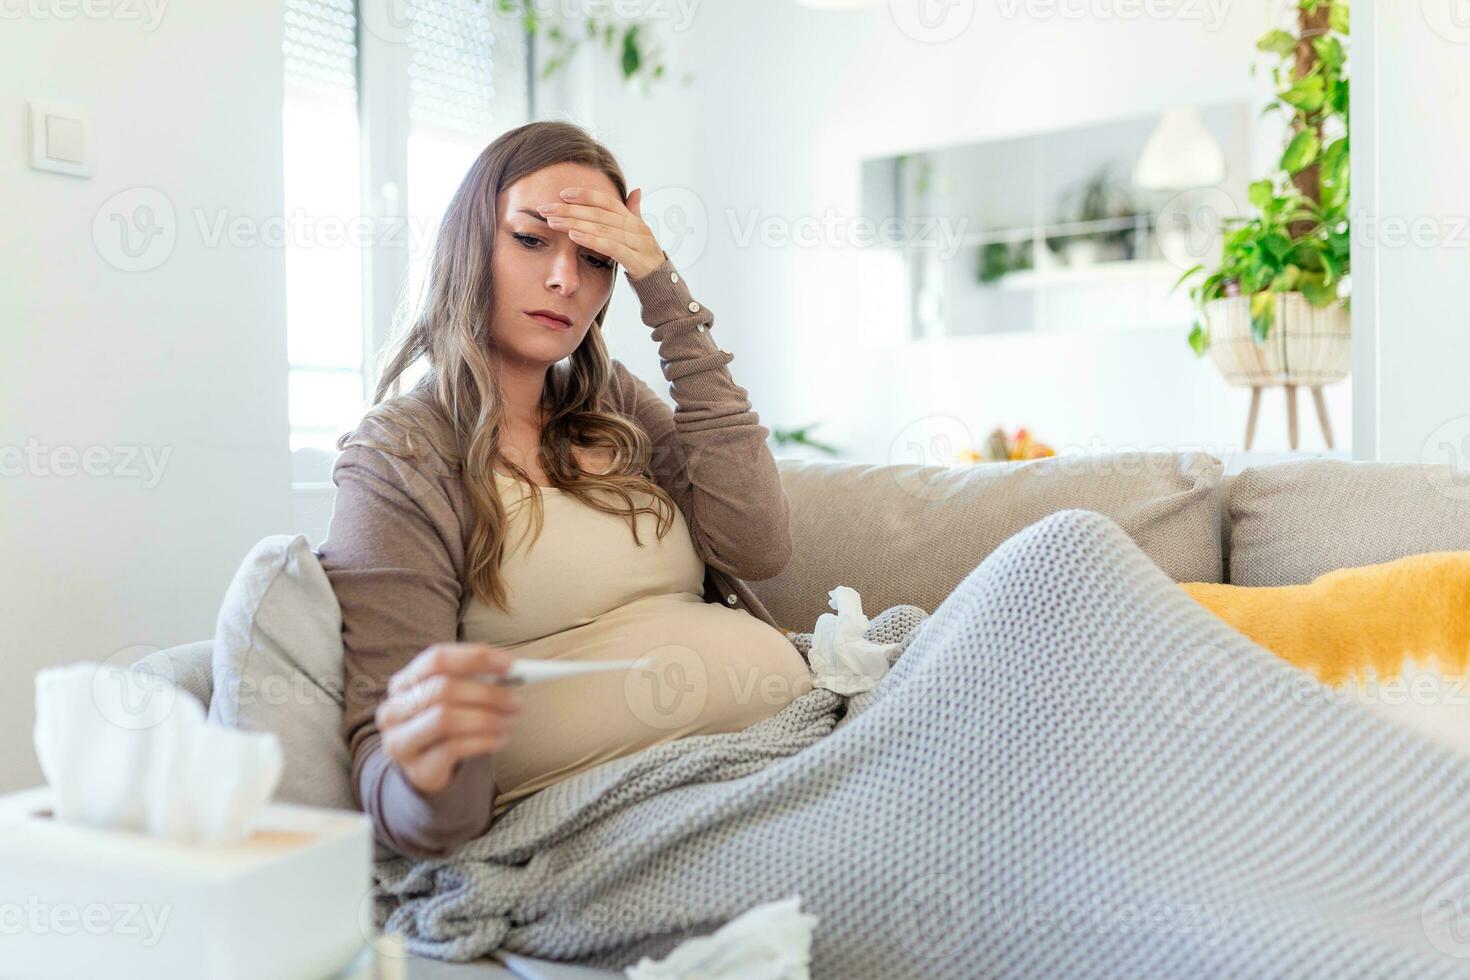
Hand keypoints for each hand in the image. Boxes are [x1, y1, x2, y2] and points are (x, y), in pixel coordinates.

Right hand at [375, 643, 522, 796]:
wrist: (427, 769)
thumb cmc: (447, 724)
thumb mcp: (455, 698)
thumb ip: (477, 681)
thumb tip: (514, 670)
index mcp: (404, 683)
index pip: (437, 659)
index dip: (475, 658)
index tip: (510, 664)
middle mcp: (394, 710)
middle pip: (443, 689)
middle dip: (487, 693)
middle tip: (517, 701)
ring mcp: (401, 741)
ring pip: (446, 718)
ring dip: (488, 718)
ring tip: (510, 721)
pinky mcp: (417, 769)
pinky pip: (454, 748)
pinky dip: (485, 741)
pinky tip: (501, 739)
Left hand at [537, 186, 664, 280]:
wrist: (663, 285)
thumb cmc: (646, 259)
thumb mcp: (639, 235)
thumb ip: (634, 213)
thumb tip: (636, 190)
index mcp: (634, 220)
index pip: (607, 201)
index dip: (585, 195)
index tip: (562, 194)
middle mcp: (637, 228)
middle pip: (599, 214)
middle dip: (570, 210)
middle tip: (546, 209)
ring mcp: (638, 244)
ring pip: (603, 228)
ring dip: (574, 223)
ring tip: (553, 221)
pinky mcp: (637, 261)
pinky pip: (611, 247)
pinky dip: (591, 239)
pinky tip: (573, 235)